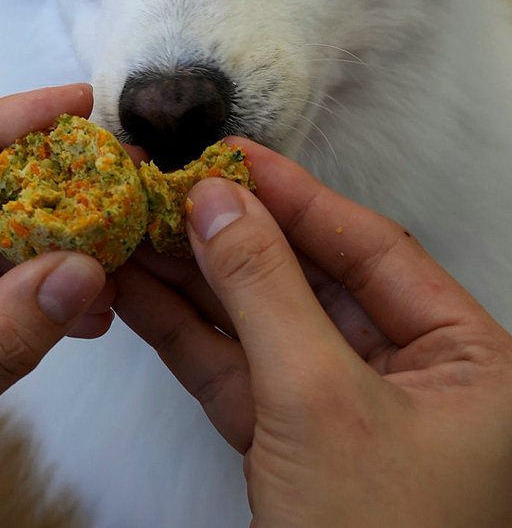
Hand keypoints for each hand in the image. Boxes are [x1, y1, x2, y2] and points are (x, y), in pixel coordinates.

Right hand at [115, 143, 511, 527]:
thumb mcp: (321, 402)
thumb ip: (264, 290)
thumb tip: (217, 202)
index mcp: (466, 359)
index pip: (368, 246)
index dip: (294, 195)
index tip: (230, 156)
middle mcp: (412, 376)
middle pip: (307, 279)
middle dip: (232, 236)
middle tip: (169, 188)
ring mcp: (345, 410)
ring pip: (263, 322)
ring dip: (196, 280)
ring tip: (135, 230)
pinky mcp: (292, 443)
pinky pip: (237, 370)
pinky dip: (187, 335)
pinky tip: (138, 294)